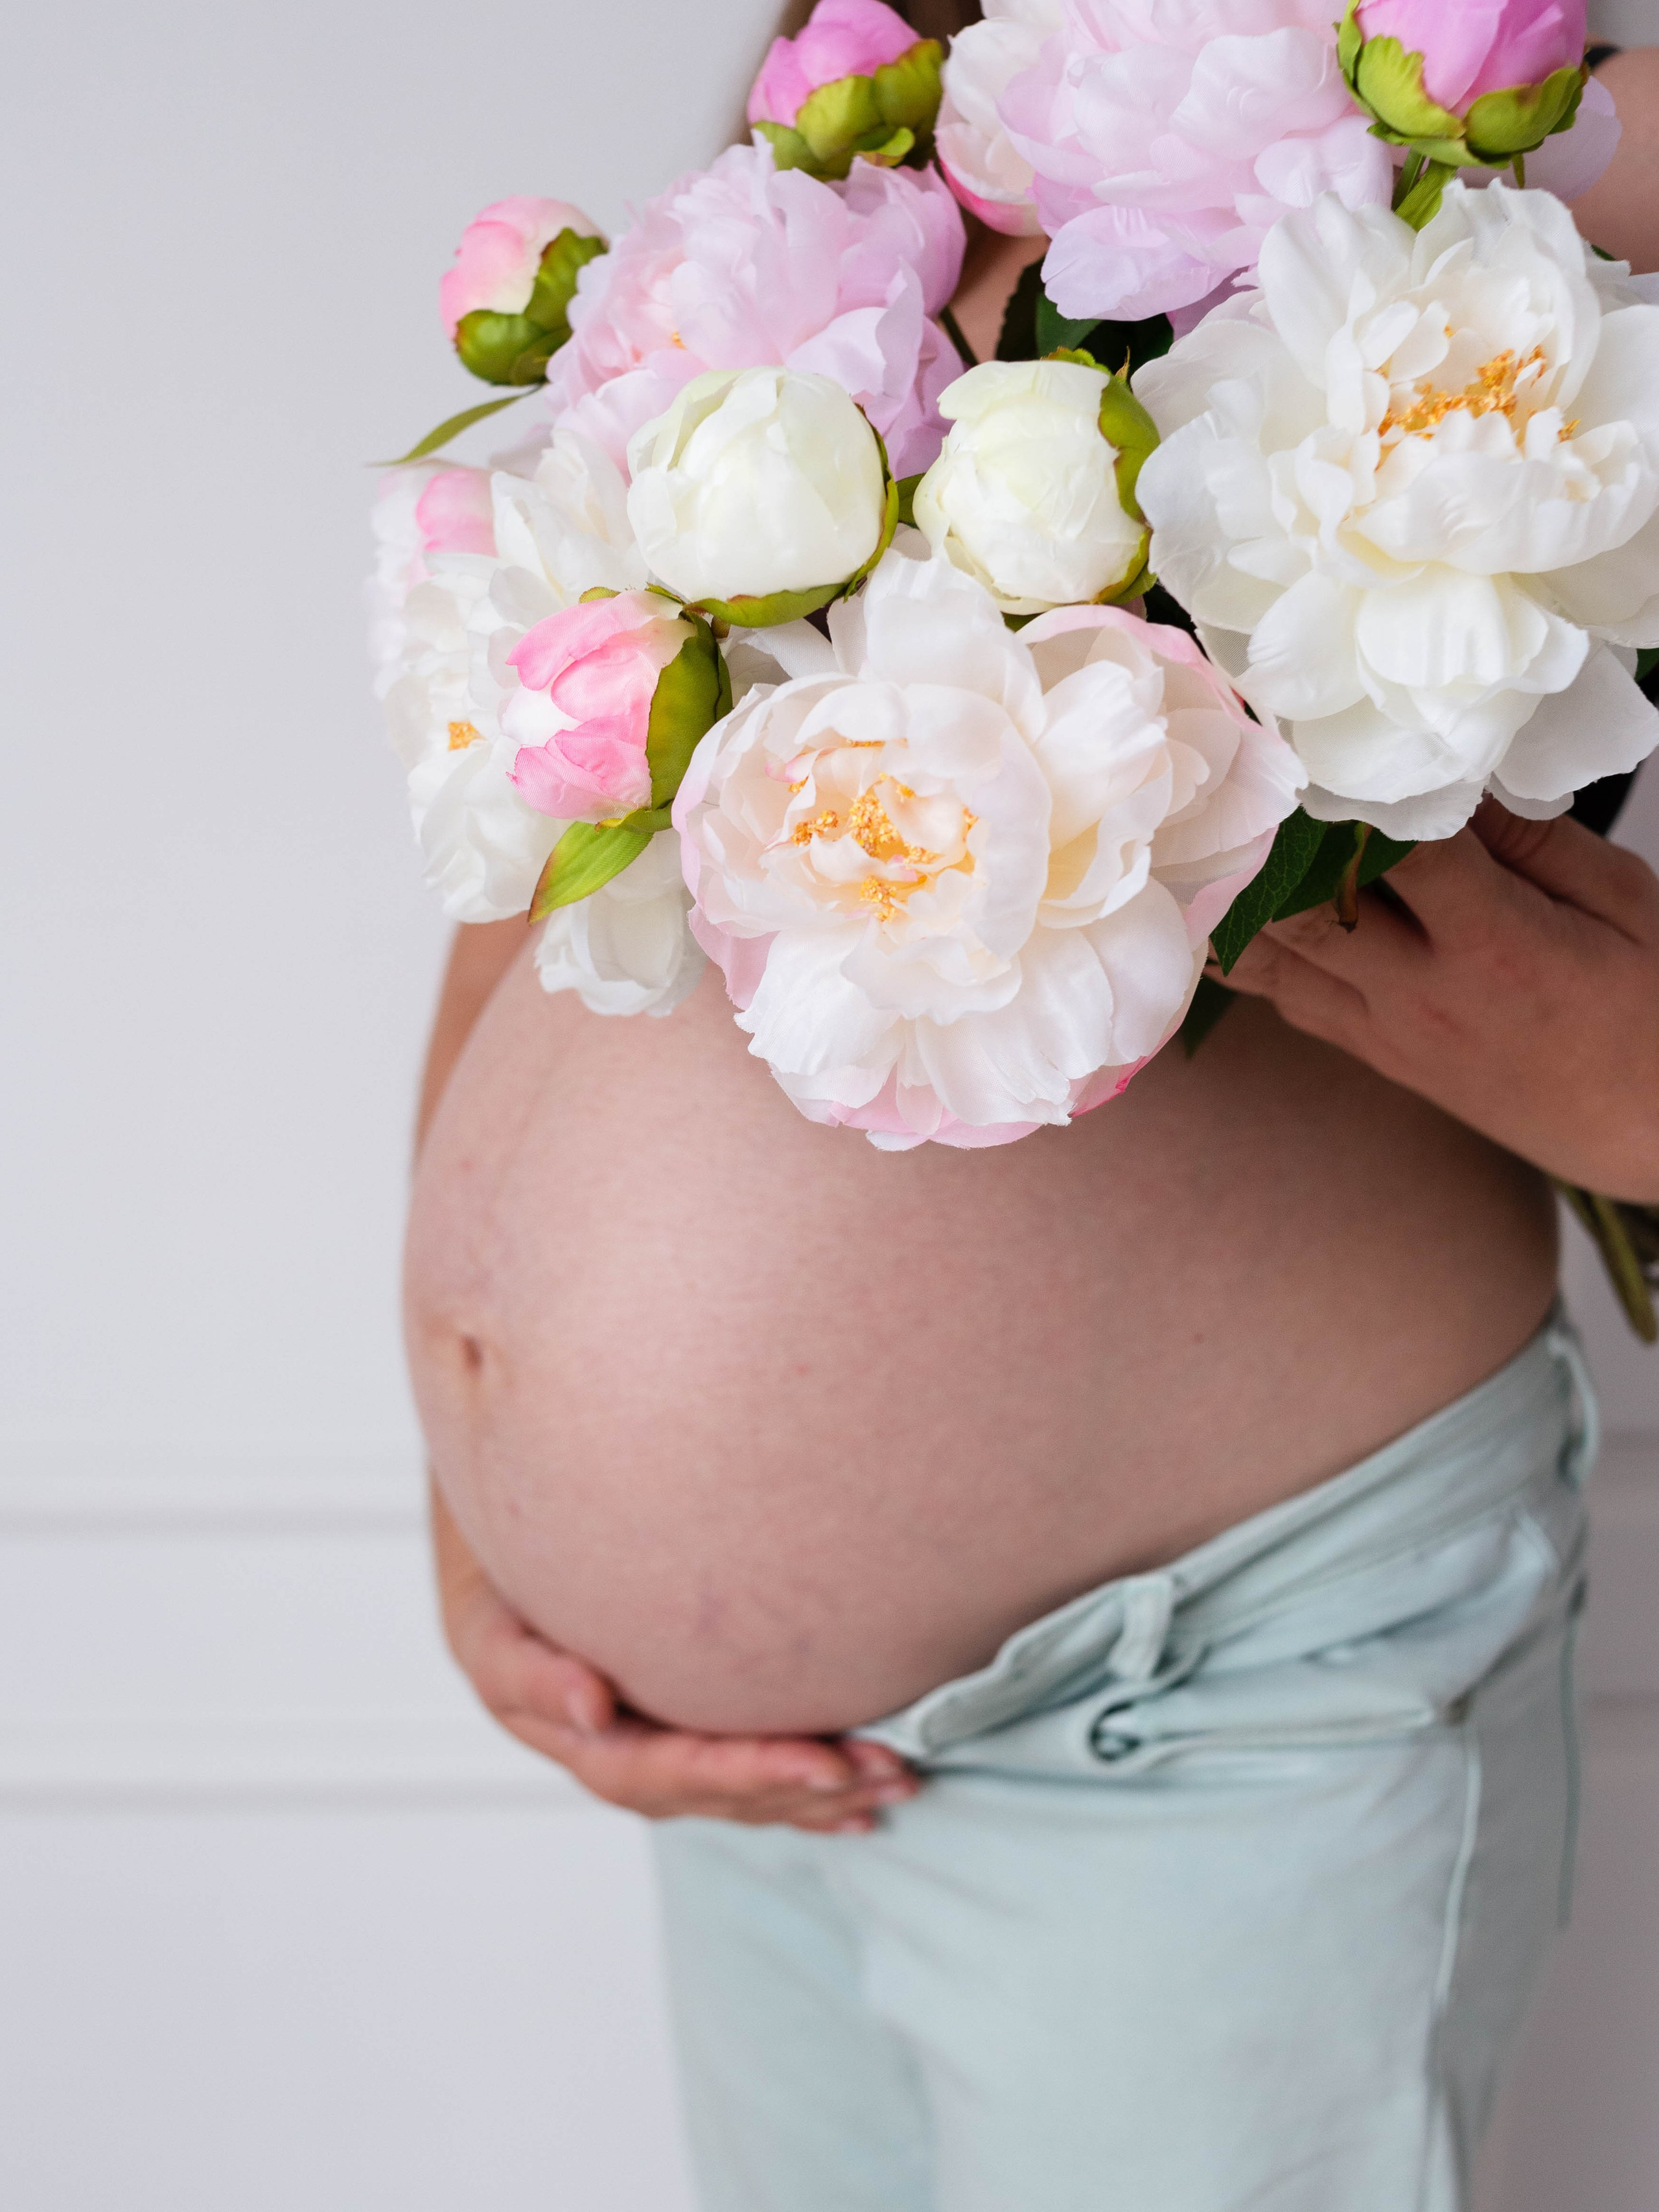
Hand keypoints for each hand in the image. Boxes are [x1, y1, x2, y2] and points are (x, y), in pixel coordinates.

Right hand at [434, 1490, 917, 1832]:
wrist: (496, 1549)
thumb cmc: (496, 1573)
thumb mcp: (488, 1621)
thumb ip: (530, 1669)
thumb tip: (592, 1709)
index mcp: (569, 1736)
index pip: (660, 1771)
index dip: (739, 1774)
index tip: (819, 1763)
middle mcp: (616, 1753)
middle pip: (715, 1792)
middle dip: (801, 1788)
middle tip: (886, 1770)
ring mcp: (650, 1743)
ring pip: (739, 1789)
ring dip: (821, 1793)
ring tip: (901, 1781)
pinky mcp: (680, 1724)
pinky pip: (744, 1772)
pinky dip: (806, 1791)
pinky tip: (865, 1800)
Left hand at [1220, 802, 1658, 1203]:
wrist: (1644, 1133)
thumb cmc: (1651, 1009)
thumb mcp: (1619, 902)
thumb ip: (1532, 835)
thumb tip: (1453, 769)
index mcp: (1493, 943)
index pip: (1395, 850)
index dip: (1350, 790)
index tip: (1317, 732)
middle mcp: (1418, 992)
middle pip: (1300, 906)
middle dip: (1264, 837)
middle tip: (1238, 767)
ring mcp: (1382, 1030)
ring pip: (1267, 958)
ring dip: (1232, 893)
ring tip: (1212, 823)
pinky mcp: (1368, 1052)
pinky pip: (1279, 995)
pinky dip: (1246, 945)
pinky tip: (1224, 898)